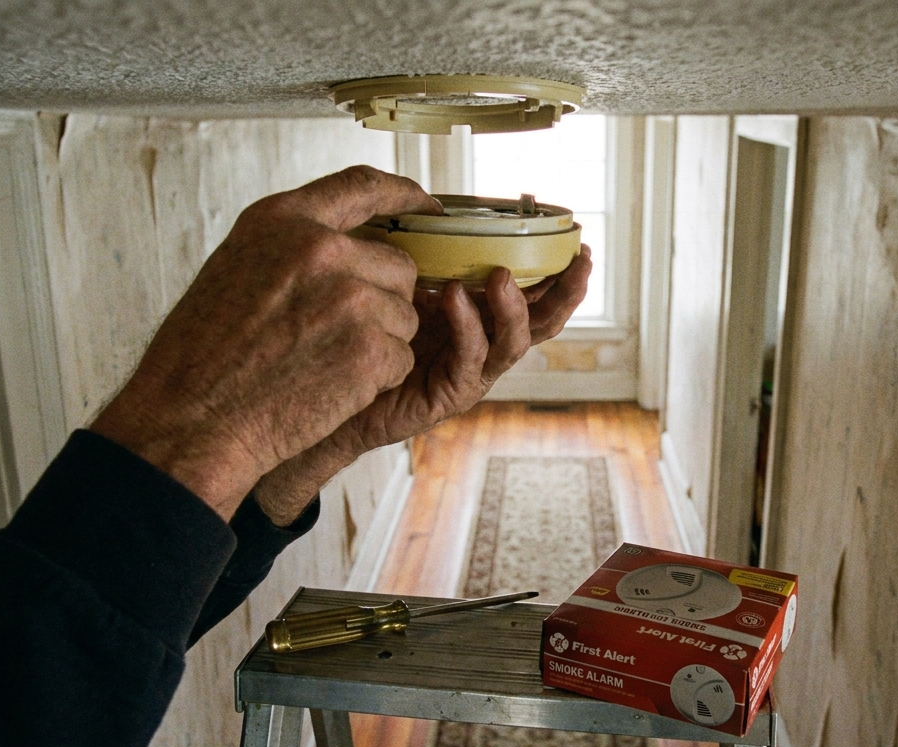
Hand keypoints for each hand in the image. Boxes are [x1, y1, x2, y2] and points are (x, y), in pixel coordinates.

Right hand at [91, 166, 441, 519]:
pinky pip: (400, 357)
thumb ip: (294, 245)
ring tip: (320, 362)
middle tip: (335, 334)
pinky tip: (329, 387)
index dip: (404, 195)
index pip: (362, 187)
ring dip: (377, 343)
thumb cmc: (203, 354)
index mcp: (283, 220)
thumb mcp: (237, 266)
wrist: (192, 418)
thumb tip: (349, 244)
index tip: (428, 207)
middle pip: (397, 265)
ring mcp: (351, 298)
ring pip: (403, 316)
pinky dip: (376, 378)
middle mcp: (322, 250)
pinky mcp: (369, 348)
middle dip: (382, 299)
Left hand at [253, 245, 592, 523]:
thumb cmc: (355, 327)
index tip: (576, 237)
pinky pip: (470, 360)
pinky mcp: (447, 394)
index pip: (533, 289)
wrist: (319, 385)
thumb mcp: (393, 276)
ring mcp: (469, 371)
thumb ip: (417, 248)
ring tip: (501, 275)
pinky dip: (468, 326)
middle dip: (566, 291)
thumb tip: (426, 200)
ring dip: (514, 306)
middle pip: (543, 320)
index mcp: (478, 311)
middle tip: (578, 260)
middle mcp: (482, 342)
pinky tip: (453, 298)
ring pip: (515, 342)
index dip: (559, 266)